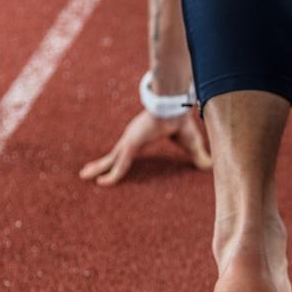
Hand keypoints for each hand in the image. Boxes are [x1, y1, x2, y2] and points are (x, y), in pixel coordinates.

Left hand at [79, 109, 210, 185]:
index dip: (120, 160)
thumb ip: (196, 155)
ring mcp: (130, 141)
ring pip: (112, 160)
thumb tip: (208, 166)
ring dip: (98, 169)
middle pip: (114, 155)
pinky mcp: (132, 144)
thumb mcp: (191, 144)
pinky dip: (112, 175)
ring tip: (83, 176)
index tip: (113, 167)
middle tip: (88, 173)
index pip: (128, 152)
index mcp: (142, 137)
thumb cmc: (182, 120)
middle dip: (101, 164)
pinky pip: (120, 164)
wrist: (175, 107)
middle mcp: (132, 139)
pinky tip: (102, 184)